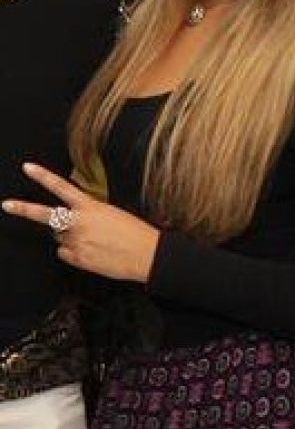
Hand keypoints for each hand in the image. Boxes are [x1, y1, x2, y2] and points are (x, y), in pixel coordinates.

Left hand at [2, 162, 159, 282]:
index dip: (42, 176)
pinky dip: (74, 254)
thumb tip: (68, 225)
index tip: (28, 168)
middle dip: (23, 209)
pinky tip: (91, 252)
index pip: (61, 187)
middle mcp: (79, 223)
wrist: (147, 255)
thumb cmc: (134, 232)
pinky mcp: (78, 260)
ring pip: (60, 238)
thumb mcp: (111, 213)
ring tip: (92, 240)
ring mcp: (77, 242)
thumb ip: (86, 215)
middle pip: (45, 215)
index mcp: (89, 207)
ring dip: (69, 237)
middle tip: (7, 204)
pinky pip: (65, 254)